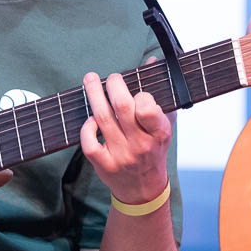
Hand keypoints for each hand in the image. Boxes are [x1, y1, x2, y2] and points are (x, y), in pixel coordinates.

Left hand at [79, 70, 170, 205]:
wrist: (143, 188)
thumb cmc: (153, 150)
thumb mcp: (163, 124)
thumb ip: (158, 93)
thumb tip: (150, 61)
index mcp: (158, 133)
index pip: (148, 107)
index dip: (141, 94)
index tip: (137, 91)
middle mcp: (140, 144)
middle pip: (122, 107)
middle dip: (113, 85)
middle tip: (110, 77)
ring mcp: (121, 155)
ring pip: (102, 119)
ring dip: (94, 95)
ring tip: (90, 80)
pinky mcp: (104, 165)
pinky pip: (89, 142)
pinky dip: (87, 127)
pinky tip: (90, 119)